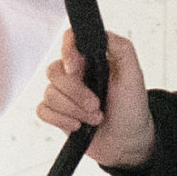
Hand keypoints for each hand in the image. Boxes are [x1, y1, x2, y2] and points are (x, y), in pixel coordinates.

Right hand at [37, 25, 154, 168]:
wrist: (128, 143)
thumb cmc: (132, 108)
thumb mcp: (134, 75)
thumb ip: (121, 48)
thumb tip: (101, 32)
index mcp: (92, 59)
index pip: (69, 40)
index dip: (67, 52)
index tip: (76, 70)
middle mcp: (75, 73)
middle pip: (55, 71)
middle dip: (76, 92)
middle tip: (96, 105)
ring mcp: (65, 94)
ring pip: (49, 93)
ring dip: (73, 110)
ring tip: (95, 118)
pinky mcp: (58, 113)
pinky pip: (42, 110)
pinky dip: (60, 120)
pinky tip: (77, 126)